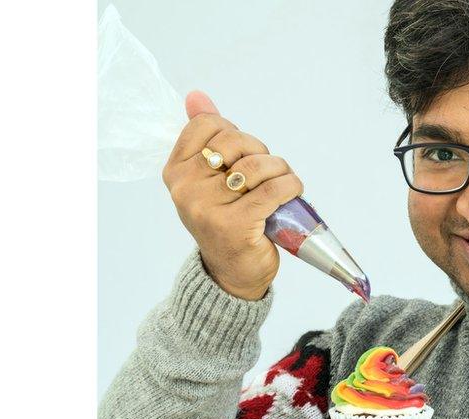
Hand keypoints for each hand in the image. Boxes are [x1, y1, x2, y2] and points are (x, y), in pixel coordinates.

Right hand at [162, 90, 303, 299]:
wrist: (232, 273)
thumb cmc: (226, 220)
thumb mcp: (209, 178)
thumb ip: (204, 136)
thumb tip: (197, 95)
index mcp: (175, 171)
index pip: (208, 125)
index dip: (235, 135)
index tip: (242, 156)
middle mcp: (185, 188)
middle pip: (235, 143)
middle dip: (260, 152)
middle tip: (268, 172)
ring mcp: (208, 208)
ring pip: (257, 166)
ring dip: (280, 171)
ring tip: (282, 185)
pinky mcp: (236, 225)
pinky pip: (273, 189)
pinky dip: (291, 186)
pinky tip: (293, 192)